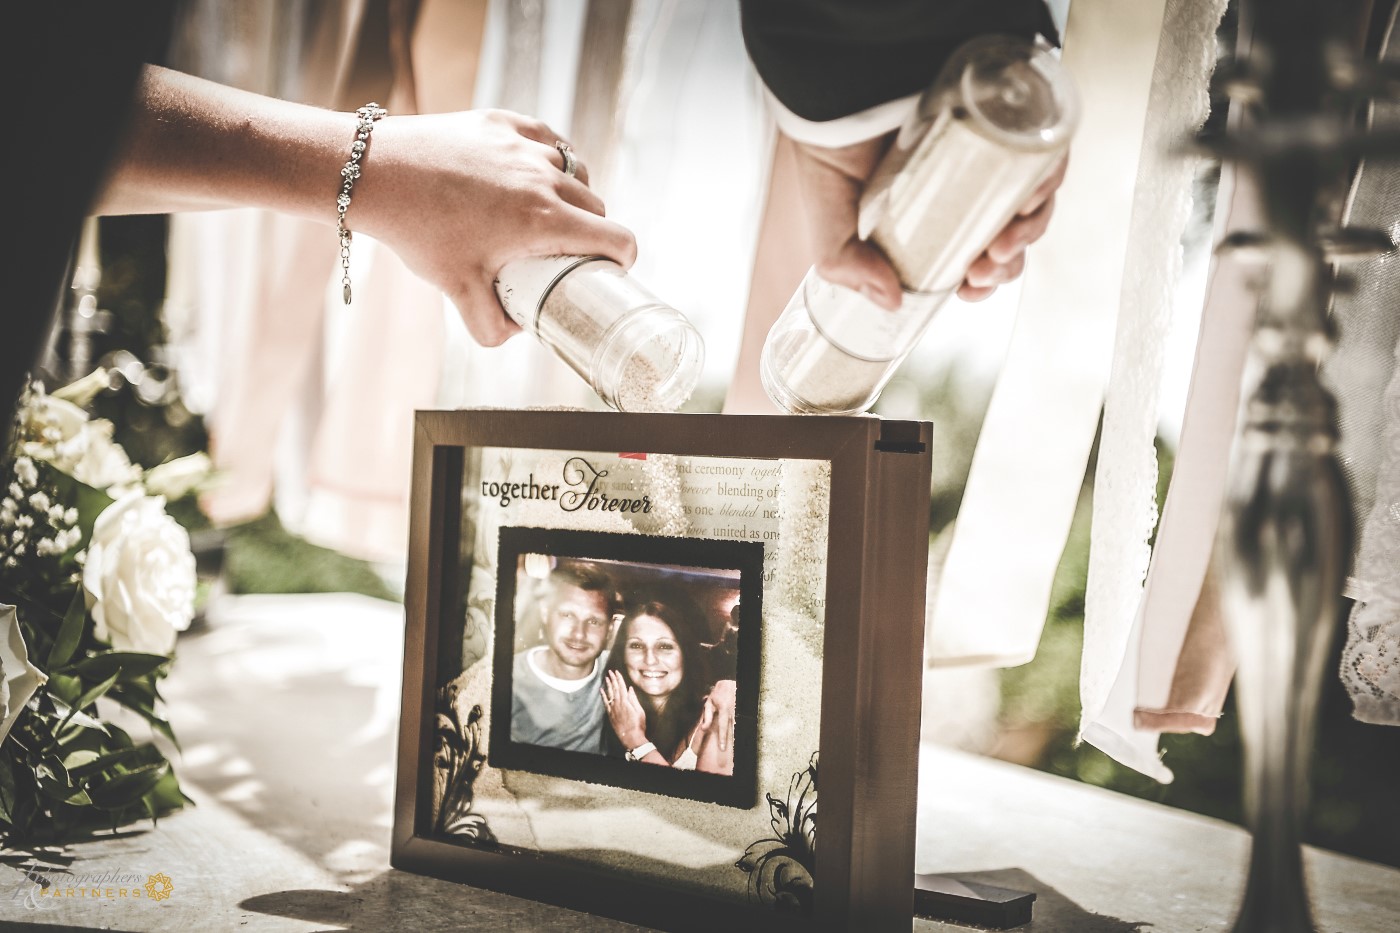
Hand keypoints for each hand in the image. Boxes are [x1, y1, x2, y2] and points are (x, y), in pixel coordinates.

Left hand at [358, 109, 637, 345]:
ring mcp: (524, 145)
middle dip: (591, 230)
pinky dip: (550, 158)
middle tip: (567, 250)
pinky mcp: (503, 121)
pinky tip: (537, 171)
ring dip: (570, 193)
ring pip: (572, 170)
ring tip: (547, 210)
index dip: (623, 257)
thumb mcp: (456, 288)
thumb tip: (513, 332)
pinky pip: (547, 138)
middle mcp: (544, 177)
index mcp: (543, 220)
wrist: (375, 173)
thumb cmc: (418, 231)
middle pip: (596, 206)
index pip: (615, 237)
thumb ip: (489, 324)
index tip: (611, 268)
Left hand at [602, 670, 647, 748]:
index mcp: (625, 702)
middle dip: (612, 679)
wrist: (630, 737)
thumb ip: (633, 699)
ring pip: (609, 694)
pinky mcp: (610, 714)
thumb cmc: (637, 724)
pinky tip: (601, 691)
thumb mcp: (639, 710)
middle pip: (614, 689)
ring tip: (606, 678)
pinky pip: (605, 703)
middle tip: (610, 672)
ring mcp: (613, 709)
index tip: (617, 672)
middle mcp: (618, 704)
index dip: (619, 678)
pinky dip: (603, 696)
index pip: (621, 687)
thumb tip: (630, 689)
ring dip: (608, 685)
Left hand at [701, 679, 736, 751]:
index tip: (722, 748)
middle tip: (730, 752)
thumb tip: (703, 729)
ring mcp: (739, 710)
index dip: (722, 737)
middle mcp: (733, 710)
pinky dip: (739, 729)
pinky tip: (738, 737)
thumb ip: (707, 717)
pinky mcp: (742, 710)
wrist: (729, 684)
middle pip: (733, 727)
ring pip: (738, 725)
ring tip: (736, 747)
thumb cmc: (717, 695)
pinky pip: (741, 721)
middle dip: (732, 739)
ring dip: (737, 735)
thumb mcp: (709, 704)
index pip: (723, 726)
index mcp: (724, 708)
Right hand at [790, 134, 1065, 307]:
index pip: (973, 261)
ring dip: (1029, 231)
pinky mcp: (1004, 121)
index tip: (969, 290)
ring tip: (1002, 242)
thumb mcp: (829, 221)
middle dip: (1006, 265)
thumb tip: (892, 301)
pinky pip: (1044, 154)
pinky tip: (1027, 195)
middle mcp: (967, 189)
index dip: (980, 283)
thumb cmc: (833, 150)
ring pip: (1032, 204)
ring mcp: (989, 155)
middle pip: (1010, 239)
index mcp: (933, 221)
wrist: (836, 87)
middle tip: (983, 269)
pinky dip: (1045, 178)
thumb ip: (845, 264)